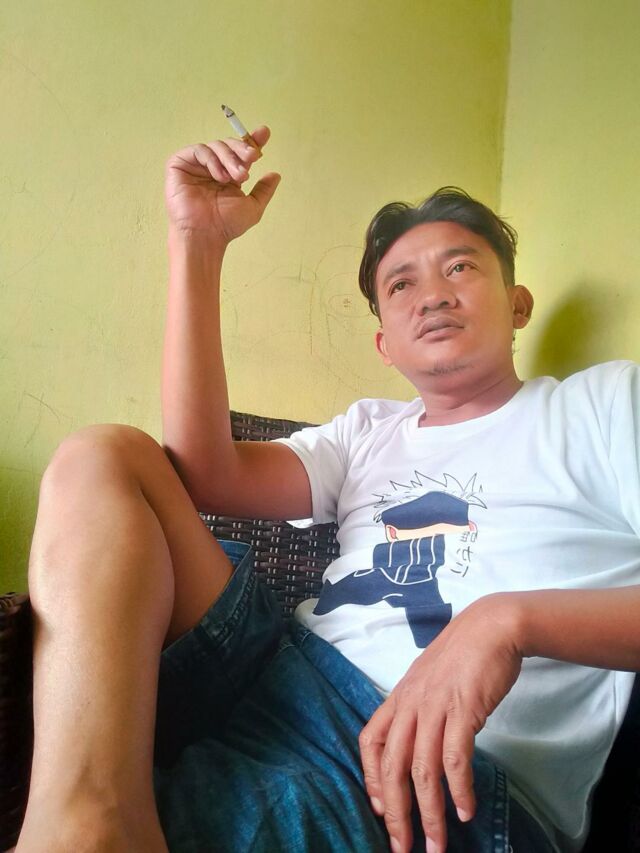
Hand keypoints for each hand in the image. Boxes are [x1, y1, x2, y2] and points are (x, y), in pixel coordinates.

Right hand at [165, 126, 280, 241]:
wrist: (205, 235)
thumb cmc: (225, 226)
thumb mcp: (252, 207)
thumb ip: (264, 190)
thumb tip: (276, 174)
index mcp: (228, 175)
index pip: (240, 153)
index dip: (252, 141)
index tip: (264, 133)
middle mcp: (212, 168)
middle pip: (228, 145)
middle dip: (242, 149)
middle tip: (252, 158)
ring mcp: (195, 166)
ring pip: (216, 146)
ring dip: (230, 158)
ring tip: (237, 176)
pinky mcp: (179, 164)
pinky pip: (199, 150)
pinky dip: (213, 160)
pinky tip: (219, 176)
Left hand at [359, 594, 522, 852]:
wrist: (492, 627)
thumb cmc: (462, 656)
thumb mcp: (428, 681)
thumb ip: (419, 709)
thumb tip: (418, 744)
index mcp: (399, 697)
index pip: (370, 742)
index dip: (371, 778)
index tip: (379, 809)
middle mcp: (410, 703)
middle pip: (393, 766)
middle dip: (396, 813)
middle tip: (402, 847)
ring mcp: (435, 706)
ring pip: (423, 770)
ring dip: (430, 813)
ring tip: (438, 844)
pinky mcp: (463, 709)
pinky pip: (456, 759)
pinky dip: (459, 790)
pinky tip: (466, 810)